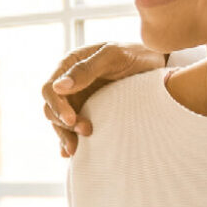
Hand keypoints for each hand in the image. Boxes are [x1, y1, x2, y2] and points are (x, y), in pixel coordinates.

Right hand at [42, 42, 166, 156]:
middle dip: (64, 124)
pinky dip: (71, 141)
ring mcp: (78, 99)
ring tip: (79, 148)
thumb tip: (58, 87)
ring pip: (60, 122)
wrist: (157, 64)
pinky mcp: (89, 112)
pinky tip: (75, 153)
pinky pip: (73, 129)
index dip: (56, 107)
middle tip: (87, 131)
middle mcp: (70, 83)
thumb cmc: (135, 54)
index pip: (49, 89)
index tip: (71, 119)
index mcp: (69, 65)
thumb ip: (85, 69)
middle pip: (51, 109)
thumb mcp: (113, 56)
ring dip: (67, 136)